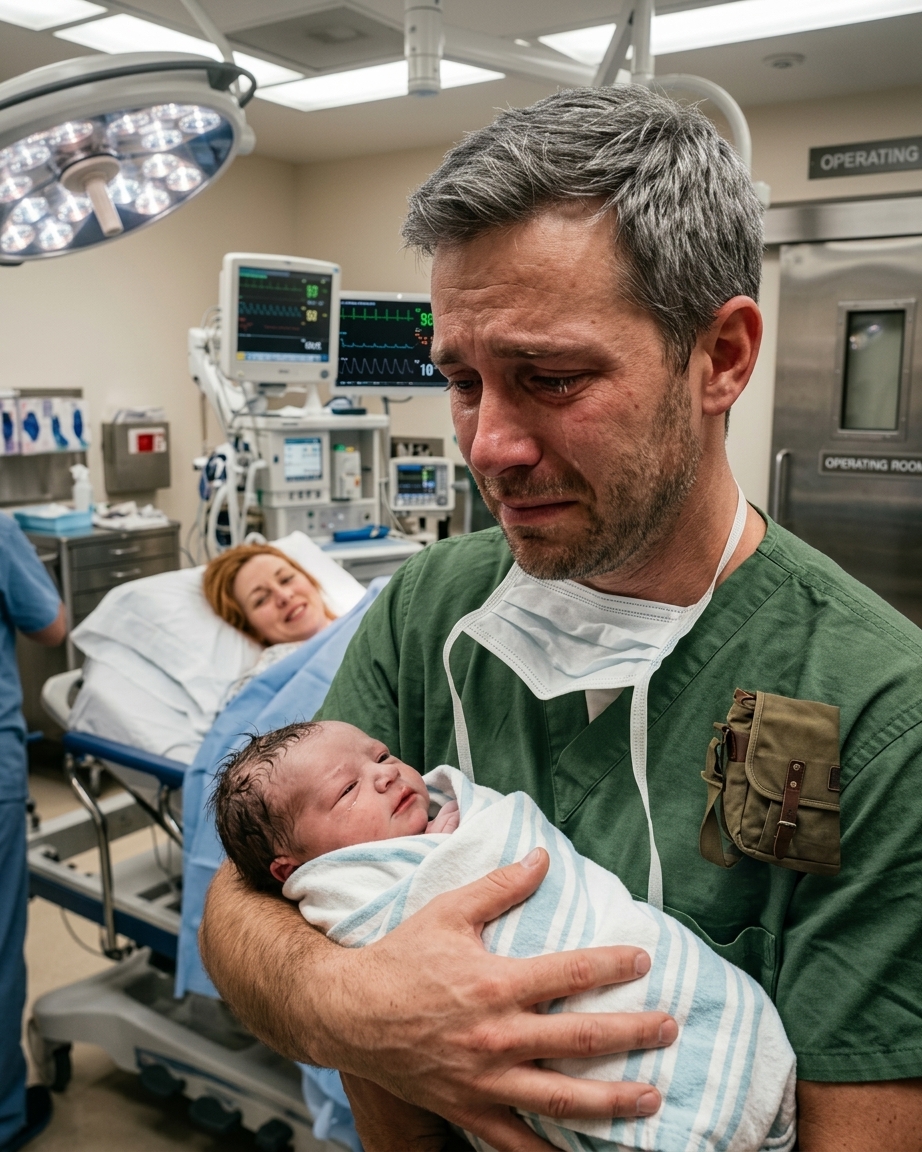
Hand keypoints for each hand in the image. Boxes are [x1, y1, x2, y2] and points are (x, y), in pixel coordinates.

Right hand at [309, 848, 675, 1151]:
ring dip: (612, 1101)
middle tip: (669, 1028)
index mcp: (496, 983)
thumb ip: (499, 885)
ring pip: (561, 1097)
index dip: (613, 965)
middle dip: (633, 1032)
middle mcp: (497, 1035)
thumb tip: (542, 857)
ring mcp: (484, 1080)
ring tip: (650, 1098)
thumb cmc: (400, 958)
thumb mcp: (448, 911)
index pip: (572, 972)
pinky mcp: (468, 1110)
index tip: (644, 961)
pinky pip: (516, 1143)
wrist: (347, 1012)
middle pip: (581, 1038)